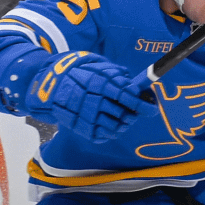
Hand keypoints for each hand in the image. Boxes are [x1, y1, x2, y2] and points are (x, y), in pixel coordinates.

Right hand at [23, 52, 145, 141]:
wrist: (52, 85)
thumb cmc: (81, 74)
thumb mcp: (99, 68)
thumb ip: (119, 76)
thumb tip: (139, 87)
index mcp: (101, 85)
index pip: (129, 99)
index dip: (143, 106)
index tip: (152, 109)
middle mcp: (95, 102)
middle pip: (125, 116)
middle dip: (133, 115)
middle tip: (133, 113)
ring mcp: (88, 118)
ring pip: (117, 128)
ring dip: (123, 125)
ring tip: (121, 118)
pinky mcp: (82, 129)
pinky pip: (104, 136)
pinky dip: (110, 132)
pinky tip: (108, 123)